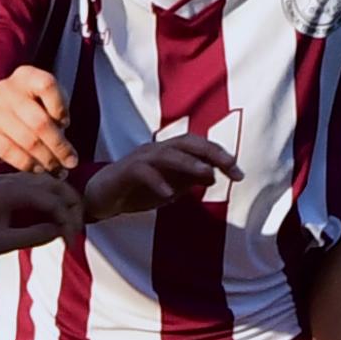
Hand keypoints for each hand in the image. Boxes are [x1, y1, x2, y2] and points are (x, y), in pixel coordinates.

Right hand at [0, 63, 75, 175]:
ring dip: (48, 160)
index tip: (65, 123)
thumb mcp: (43, 99)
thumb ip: (57, 112)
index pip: (46, 85)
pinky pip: (12, 154)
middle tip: (71, 161)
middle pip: (39, 121)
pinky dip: (29, 164)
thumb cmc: (26, 108)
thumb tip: (66, 147)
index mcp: (25, 77)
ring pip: (28, 141)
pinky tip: (39, 168)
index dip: (60, 107)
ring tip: (59, 170)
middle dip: (59, 146)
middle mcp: (7, 91)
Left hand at [0, 167, 85, 257]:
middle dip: (71, 206)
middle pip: (55, 185)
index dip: (69, 221)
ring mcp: (5, 180)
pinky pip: (33, 184)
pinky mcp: (1, 185)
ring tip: (68, 221)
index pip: (54, 201)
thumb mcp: (4, 243)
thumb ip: (36, 235)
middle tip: (77, 230)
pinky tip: (50, 212)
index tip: (72, 243)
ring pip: (45, 182)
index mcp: (12, 191)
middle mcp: (11, 179)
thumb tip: (60, 231)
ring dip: (61, 199)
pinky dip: (47, 196)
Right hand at [79, 131, 235, 221]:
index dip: (221, 157)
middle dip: (211, 153)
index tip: (239, 174)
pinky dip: (158, 182)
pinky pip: (143, 172)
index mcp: (170, 151)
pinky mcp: (126, 171)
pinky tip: (170, 195)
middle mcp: (158, 149)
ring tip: (207, 173)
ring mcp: (141, 158)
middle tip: (231, 166)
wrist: (101, 196)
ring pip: (168, 154)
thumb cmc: (138, 189)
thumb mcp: (170, 187)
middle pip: (188, 142)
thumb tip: (214, 175)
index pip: (200, 147)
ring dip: (189, 163)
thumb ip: (189, 179)